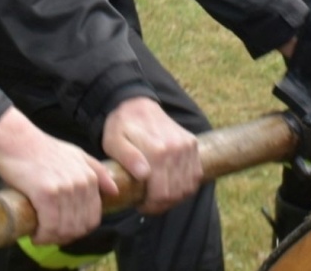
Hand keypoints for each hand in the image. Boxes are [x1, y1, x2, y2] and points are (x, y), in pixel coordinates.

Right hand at [0, 107, 113, 246]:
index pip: (93, 218)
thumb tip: (114, 191)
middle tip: (49, 234)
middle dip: (64, 237)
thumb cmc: (42, 149)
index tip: (63, 231)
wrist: (17, 140)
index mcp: (90, 178)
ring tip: (40, 235)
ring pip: (65, 230)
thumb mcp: (76, 154)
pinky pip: (50, 226)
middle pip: (79, 227)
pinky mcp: (47, 194)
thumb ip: (96, 170)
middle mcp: (81, 184)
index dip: (78, 230)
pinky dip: (42, 236)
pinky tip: (35, 235)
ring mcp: (65, 189)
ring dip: (52, 239)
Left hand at [101, 98, 201, 214]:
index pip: (162, 194)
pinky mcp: (193, 144)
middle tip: (148, 202)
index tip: (140, 204)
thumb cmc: (122, 127)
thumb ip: (127, 157)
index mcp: (157, 150)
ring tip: (159, 194)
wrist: (138, 104)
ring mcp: (187, 146)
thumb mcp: (114, 141)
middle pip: (176, 193)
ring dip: (175, 197)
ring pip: (188, 187)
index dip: (151, 206)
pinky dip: (186, 186)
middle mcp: (177, 148)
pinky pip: (196, 175)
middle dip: (161, 204)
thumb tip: (144, 174)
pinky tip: (172, 185)